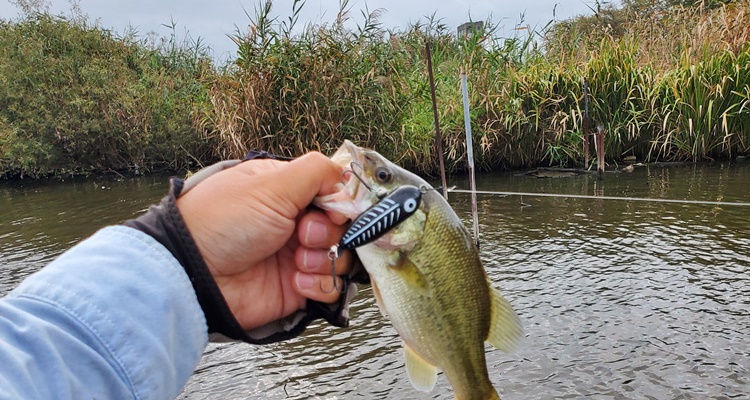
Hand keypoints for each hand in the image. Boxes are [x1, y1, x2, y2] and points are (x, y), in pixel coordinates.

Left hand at [176, 152, 352, 330]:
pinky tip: (295, 281)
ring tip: (298, 261)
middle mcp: (295, 223)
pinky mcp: (297, 289)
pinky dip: (320, 284)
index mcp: (288, 192)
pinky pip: (330, 286)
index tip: (331, 208)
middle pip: (342, 226)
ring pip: (342, 256)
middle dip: (329, 231)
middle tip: (303, 234)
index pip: (333, 193)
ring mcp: (297, 257)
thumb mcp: (270, 184)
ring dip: (326, 258)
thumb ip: (316, 172)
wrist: (194, 274)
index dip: (340, 202)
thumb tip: (346, 176)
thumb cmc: (223, 220)